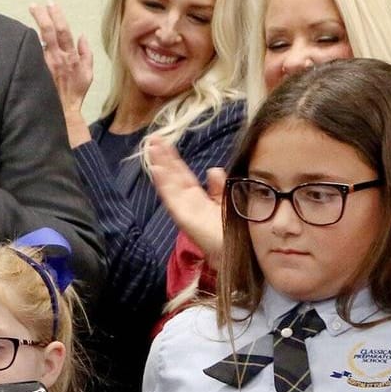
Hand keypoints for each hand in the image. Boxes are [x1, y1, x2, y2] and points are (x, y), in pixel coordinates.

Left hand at [30, 1, 94, 141]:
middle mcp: (57, 57)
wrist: (63, 111)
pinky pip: (33, 53)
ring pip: (38, 40)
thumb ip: (86, 53)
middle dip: (42, 16)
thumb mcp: (88, 74)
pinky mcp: (38, 70)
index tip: (50, 3)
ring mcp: (46, 64)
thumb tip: (81, 36)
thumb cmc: (75, 93)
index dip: (56, 15)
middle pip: (48, 31)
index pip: (62, 30)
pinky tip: (22, 34)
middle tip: (34, 5)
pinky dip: (28, 42)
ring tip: (30, 12)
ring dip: (35, 25)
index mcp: (70, 55)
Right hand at [145, 136, 226, 259]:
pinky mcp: (183, 216)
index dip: (173, 160)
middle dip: (162, 158)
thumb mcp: (227, 202)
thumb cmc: (234, 231)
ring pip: (168, 183)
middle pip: (172, 176)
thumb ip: (218, 187)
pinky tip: (156, 168)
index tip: (164, 143)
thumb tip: (212, 170)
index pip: (182, 175)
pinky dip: (163, 182)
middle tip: (152, 139)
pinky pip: (170, 196)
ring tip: (150, 148)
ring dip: (159, 165)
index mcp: (198, 199)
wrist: (239, 252)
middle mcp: (188, 203)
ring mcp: (184, 210)